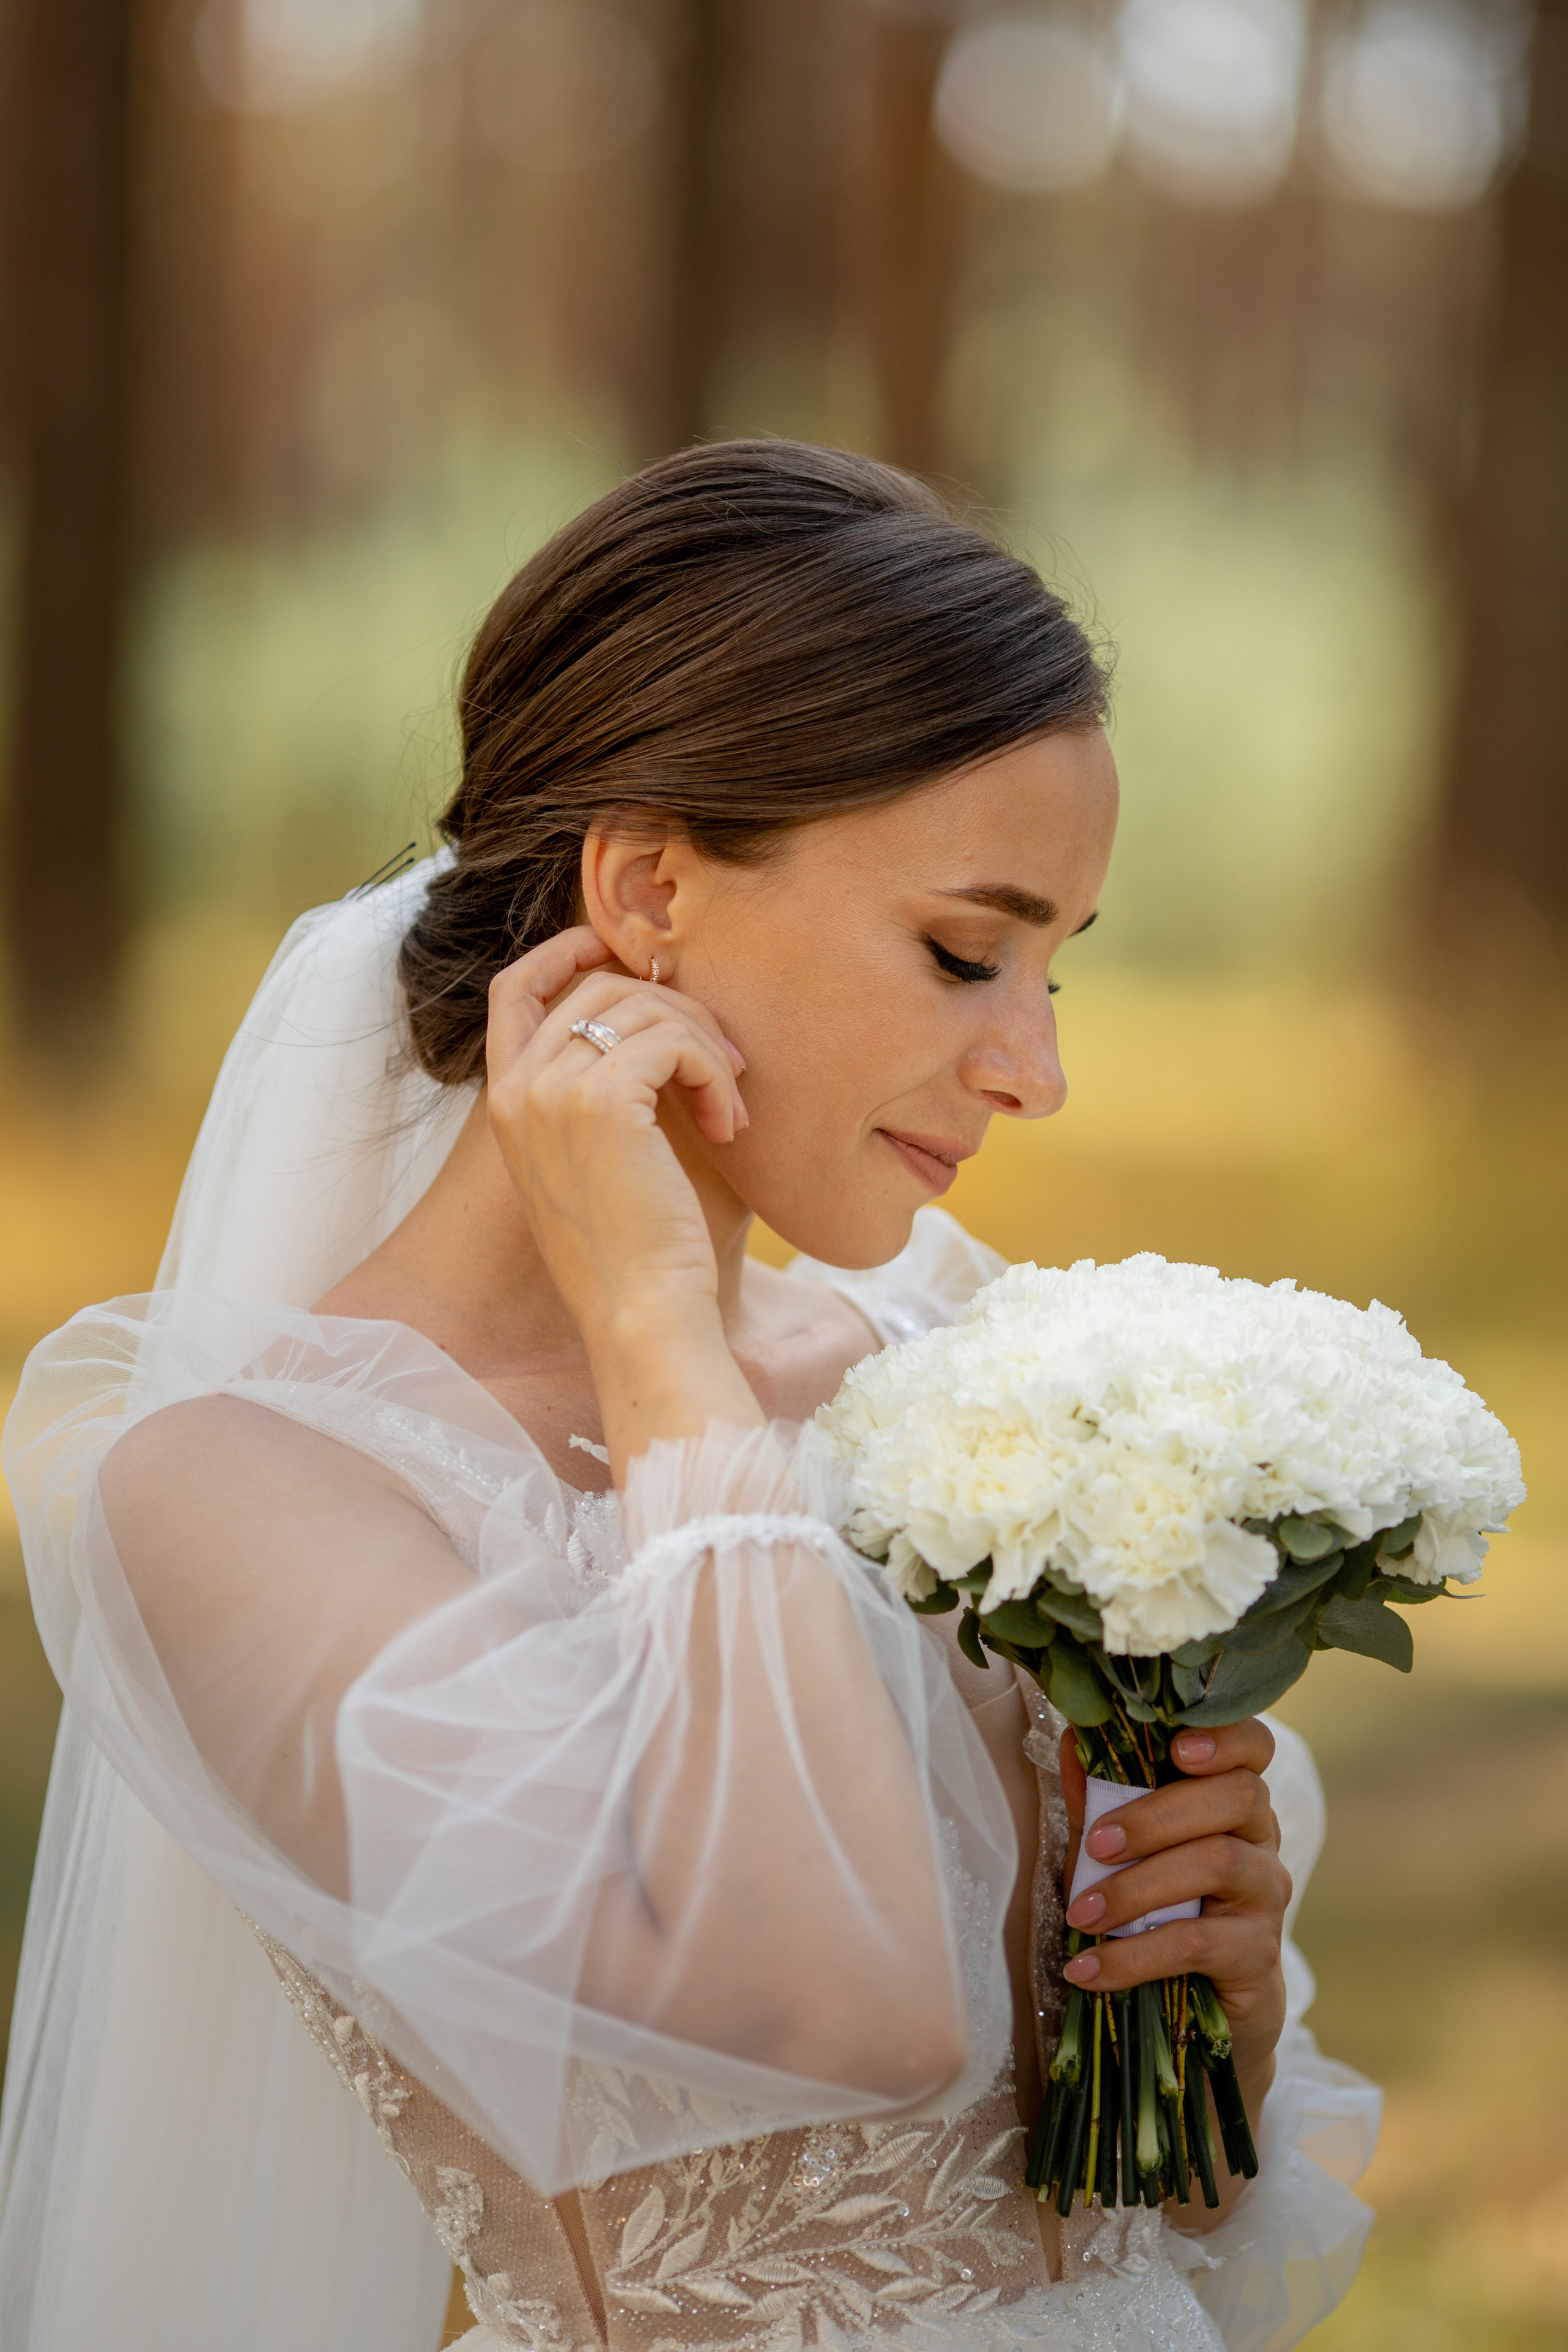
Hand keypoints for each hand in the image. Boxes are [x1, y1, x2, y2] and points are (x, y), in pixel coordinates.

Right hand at [485, 929, 759, 1471]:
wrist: (641, 1315)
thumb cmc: (642, 1249)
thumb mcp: (607, 1158)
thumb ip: (611, 1084)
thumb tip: (664, 1003)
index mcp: (506, 1102)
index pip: (514, 989)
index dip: (565, 951)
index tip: (621, 951)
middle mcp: (515, 1089)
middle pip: (597, 987)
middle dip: (675, 1010)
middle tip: (725, 1065)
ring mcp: (549, 1091)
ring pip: (643, 1007)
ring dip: (705, 1046)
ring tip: (730, 1108)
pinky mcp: (599, 1100)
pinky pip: (672, 1041)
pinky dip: (714, 1073)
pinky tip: (730, 1126)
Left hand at [1057, 1720, 1289, 2098]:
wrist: (1199, 2015)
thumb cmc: (1156, 1911)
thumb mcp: (1121, 1852)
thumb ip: (1100, 1798)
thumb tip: (1070, 1740)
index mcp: (1233, 1800)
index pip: (1254, 1747)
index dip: (1225, 1737)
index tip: (1177, 1748)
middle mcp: (1262, 1841)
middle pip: (1237, 1797)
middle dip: (1158, 1814)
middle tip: (1096, 1844)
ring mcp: (1266, 1897)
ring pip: (1219, 1864)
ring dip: (1138, 1886)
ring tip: (1082, 1914)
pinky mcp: (1258, 1957)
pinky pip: (1198, 1943)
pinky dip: (1133, 1956)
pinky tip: (1087, 1970)